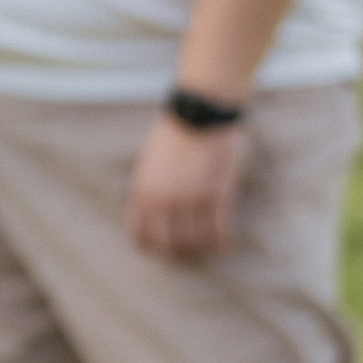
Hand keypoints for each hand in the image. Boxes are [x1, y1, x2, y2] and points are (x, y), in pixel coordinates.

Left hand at [127, 110, 247, 260]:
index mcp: (142, 191)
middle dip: (175, 251)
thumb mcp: (148, 160)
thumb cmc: (174, 131)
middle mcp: (163, 200)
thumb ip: (147, 187)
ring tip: (205, 245)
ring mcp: (191, 199)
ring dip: (199, 247)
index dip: (149, 246)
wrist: (199, 112)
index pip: (139, 234)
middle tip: (185, 250)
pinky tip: (223, 245)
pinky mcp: (217, 195)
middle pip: (167, 244)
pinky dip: (220, 242)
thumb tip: (148, 210)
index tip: (159, 248)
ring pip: (193, 241)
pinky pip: (218, 231)